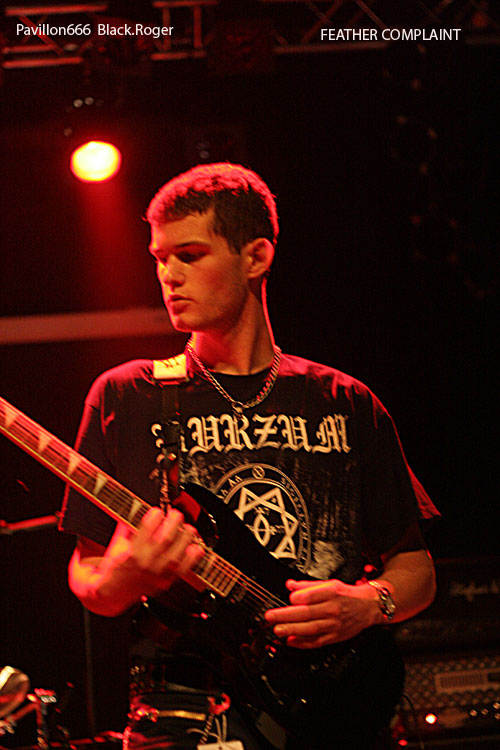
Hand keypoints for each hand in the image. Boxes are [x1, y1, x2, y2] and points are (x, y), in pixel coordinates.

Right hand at [100, 507, 203, 600]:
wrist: (114, 593)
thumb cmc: (115, 569)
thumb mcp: (117, 544)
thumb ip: (127, 527)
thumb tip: (135, 509)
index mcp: (132, 552)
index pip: (147, 529)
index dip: (156, 516)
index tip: (158, 510)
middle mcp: (146, 563)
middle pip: (166, 538)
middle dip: (174, 522)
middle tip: (176, 515)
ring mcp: (158, 574)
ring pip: (177, 553)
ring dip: (186, 537)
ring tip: (188, 529)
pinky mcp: (166, 581)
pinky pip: (184, 569)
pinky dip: (193, 557)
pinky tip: (196, 547)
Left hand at [264, 579, 379, 648]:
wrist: (369, 607)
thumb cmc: (347, 594)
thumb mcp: (329, 584)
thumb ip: (308, 586)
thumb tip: (291, 585)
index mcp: (331, 592)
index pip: (312, 596)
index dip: (298, 598)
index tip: (288, 598)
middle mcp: (333, 609)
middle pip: (307, 613)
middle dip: (287, 616)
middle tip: (271, 617)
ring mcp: (334, 624)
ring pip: (311, 628)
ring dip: (292, 630)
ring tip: (277, 630)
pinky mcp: (335, 636)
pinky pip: (317, 641)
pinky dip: (303, 643)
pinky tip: (291, 641)